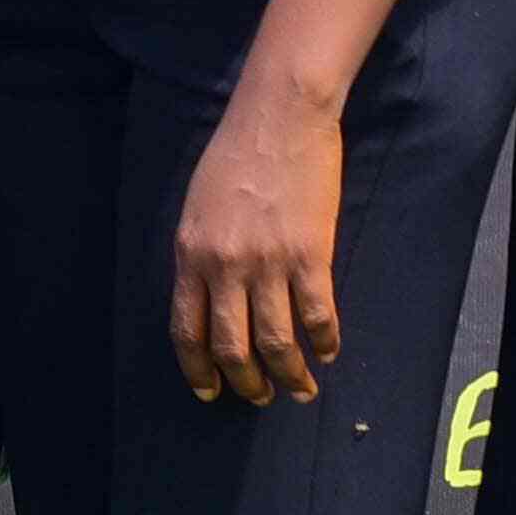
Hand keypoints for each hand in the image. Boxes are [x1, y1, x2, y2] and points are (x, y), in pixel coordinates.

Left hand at [168, 73, 346, 405]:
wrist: (278, 117)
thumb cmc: (234, 155)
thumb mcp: (197, 208)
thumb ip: (200, 255)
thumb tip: (209, 301)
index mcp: (190, 254)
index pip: (187, 330)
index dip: (198, 369)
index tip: (209, 390)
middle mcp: (225, 266)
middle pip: (232, 346)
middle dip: (245, 382)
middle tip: (259, 397)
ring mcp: (268, 263)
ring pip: (276, 342)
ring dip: (289, 375)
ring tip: (299, 389)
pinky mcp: (310, 255)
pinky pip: (318, 314)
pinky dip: (324, 341)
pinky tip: (328, 352)